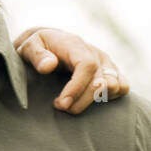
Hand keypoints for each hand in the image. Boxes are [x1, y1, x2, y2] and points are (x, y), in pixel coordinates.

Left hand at [13, 27, 128, 113]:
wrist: (48, 43)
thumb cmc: (36, 47)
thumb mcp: (28, 46)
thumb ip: (36, 54)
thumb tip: (48, 66)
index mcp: (75, 45)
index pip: (86, 66)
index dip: (77, 87)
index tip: (62, 103)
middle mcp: (95, 53)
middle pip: (101, 81)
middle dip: (82, 101)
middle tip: (61, 108)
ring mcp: (105, 63)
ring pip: (115, 86)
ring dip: (95, 101)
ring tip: (72, 105)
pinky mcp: (111, 71)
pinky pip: (122, 87)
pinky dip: (110, 98)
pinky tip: (89, 101)